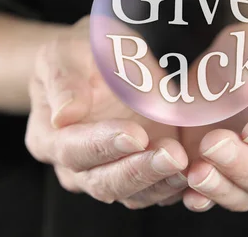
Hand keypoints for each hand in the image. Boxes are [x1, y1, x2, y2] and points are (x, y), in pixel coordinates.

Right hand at [25, 16, 188, 208]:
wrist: (102, 60)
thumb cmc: (79, 54)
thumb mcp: (63, 53)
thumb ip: (63, 81)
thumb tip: (64, 115)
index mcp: (49, 138)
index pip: (73, 151)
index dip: (104, 146)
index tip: (135, 134)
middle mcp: (77, 167)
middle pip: (104, 183)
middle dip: (140, 171)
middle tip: (172, 155)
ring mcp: (111, 172)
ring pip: (134, 194)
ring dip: (162, 182)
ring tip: (187, 164)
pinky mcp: (143, 173)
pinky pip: (158, 191)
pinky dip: (178, 187)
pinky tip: (198, 171)